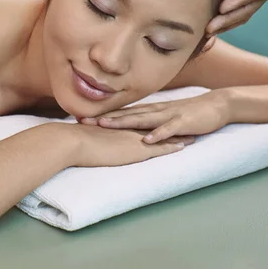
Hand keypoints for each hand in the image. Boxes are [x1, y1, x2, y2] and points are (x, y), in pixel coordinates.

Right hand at [61, 123, 193, 167]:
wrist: (76, 142)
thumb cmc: (76, 140)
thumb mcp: (87, 136)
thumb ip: (92, 135)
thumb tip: (88, 136)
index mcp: (118, 126)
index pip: (139, 122)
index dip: (152, 120)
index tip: (161, 118)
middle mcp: (129, 129)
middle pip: (154, 125)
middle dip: (169, 124)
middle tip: (183, 121)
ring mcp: (134, 138)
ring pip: (161, 136)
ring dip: (176, 135)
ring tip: (191, 133)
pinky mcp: (136, 150)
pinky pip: (159, 148)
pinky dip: (171, 146)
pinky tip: (183, 146)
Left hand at [78, 90, 229, 143]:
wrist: (215, 105)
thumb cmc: (189, 113)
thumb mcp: (165, 116)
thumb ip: (149, 121)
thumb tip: (131, 127)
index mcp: (150, 110)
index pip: (122, 113)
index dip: (102, 116)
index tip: (82, 119)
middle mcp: (155, 111)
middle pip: (126, 115)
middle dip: (104, 119)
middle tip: (83, 122)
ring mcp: (168, 115)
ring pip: (142, 119)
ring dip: (124, 123)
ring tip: (106, 126)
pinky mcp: (182, 122)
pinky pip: (168, 129)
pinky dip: (157, 134)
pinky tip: (146, 140)